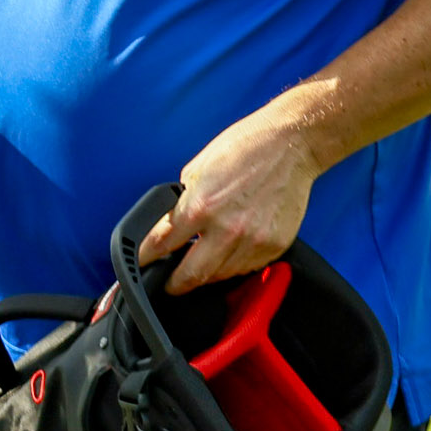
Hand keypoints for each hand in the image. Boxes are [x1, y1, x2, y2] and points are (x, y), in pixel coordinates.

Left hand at [136, 106, 322, 294]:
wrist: (289, 145)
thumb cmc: (243, 149)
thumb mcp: (195, 171)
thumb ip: (182, 204)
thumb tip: (169, 227)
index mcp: (199, 207)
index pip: (160, 245)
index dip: (145, 258)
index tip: (141, 264)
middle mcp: (226, 229)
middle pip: (191, 276)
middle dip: (175, 284)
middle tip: (169, 284)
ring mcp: (252, 241)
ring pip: (220, 277)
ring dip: (206, 276)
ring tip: (199, 266)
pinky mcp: (274, 247)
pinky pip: (247, 269)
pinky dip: (233, 267)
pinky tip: (227, 254)